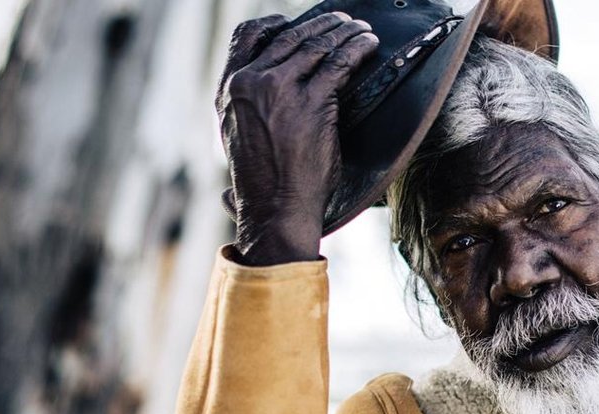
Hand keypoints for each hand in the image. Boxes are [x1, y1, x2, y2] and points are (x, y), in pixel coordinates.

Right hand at [215, 11, 378, 264]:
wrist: (275, 207)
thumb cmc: (263, 181)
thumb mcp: (237, 135)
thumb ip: (247, 106)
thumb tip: (259, 94)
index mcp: (229, 88)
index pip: (247, 35)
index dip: (275, 23)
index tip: (295, 22)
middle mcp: (250, 82)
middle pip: (290, 35)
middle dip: (321, 24)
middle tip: (342, 20)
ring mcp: (280, 89)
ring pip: (316, 44)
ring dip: (344, 32)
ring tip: (361, 30)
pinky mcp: (311, 102)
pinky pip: (340, 63)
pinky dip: (358, 49)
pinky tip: (369, 45)